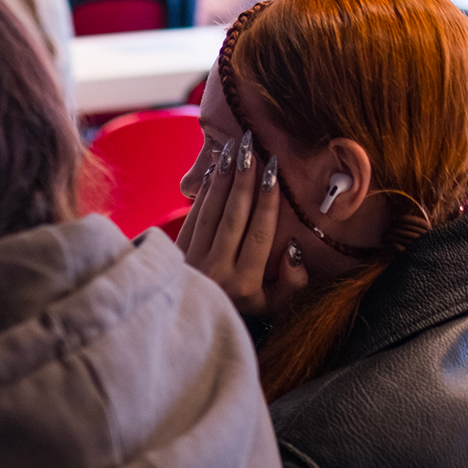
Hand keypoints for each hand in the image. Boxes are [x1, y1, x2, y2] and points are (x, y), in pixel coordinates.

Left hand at [178, 130, 307, 314]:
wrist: (191, 322)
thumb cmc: (241, 308)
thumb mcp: (273, 305)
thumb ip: (292, 281)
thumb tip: (292, 246)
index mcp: (244, 284)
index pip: (259, 233)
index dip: (267, 199)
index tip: (274, 168)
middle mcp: (217, 272)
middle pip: (233, 216)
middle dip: (244, 178)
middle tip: (251, 144)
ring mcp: (192, 262)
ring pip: (210, 213)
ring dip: (223, 177)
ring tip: (234, 147)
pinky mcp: (175, 254)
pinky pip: (192, 216)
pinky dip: (205, 192)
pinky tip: (216, 169)